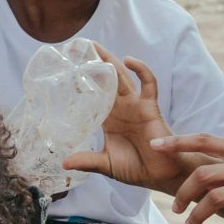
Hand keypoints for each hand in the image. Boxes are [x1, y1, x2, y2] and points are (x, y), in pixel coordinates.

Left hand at [60, 47, 177, 191]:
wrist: (160, 176)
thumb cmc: (136, 169)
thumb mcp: (106, 164)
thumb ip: (87, 161)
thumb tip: (63, 163)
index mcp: (108, 119)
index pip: (92, 95)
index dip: (80, 83)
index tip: (64, 71)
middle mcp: (121, 108)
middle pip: (105, 80)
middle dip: (93, 64)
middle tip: (77, 48)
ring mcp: (136, 105)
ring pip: (122, 76)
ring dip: (110, 60)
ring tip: (96, 47)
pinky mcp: (150, 106)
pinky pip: (148, 83)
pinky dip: (141, 69)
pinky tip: (129, 60)